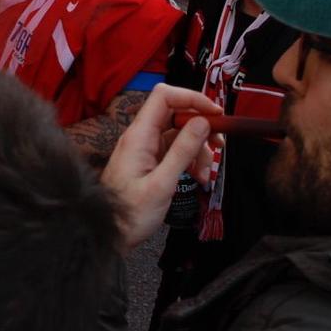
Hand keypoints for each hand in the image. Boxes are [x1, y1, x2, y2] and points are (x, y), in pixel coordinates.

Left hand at [101, 85, 221, 249]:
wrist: (110, 233)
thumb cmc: (131, 213)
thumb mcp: (162, 183)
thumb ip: (182, 151)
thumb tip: (202, 122)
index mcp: (139, 136)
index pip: (164, 96)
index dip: (191, 98)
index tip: (216, 113)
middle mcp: (141, 136)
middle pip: (176, 114)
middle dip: (201, 128)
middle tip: (220, 146)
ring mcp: (146, 148)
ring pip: (179, 134)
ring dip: (198, 150)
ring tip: (205, 175)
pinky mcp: (151, 161)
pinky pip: (175, 151)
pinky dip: (190, 160)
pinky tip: (198, 178)